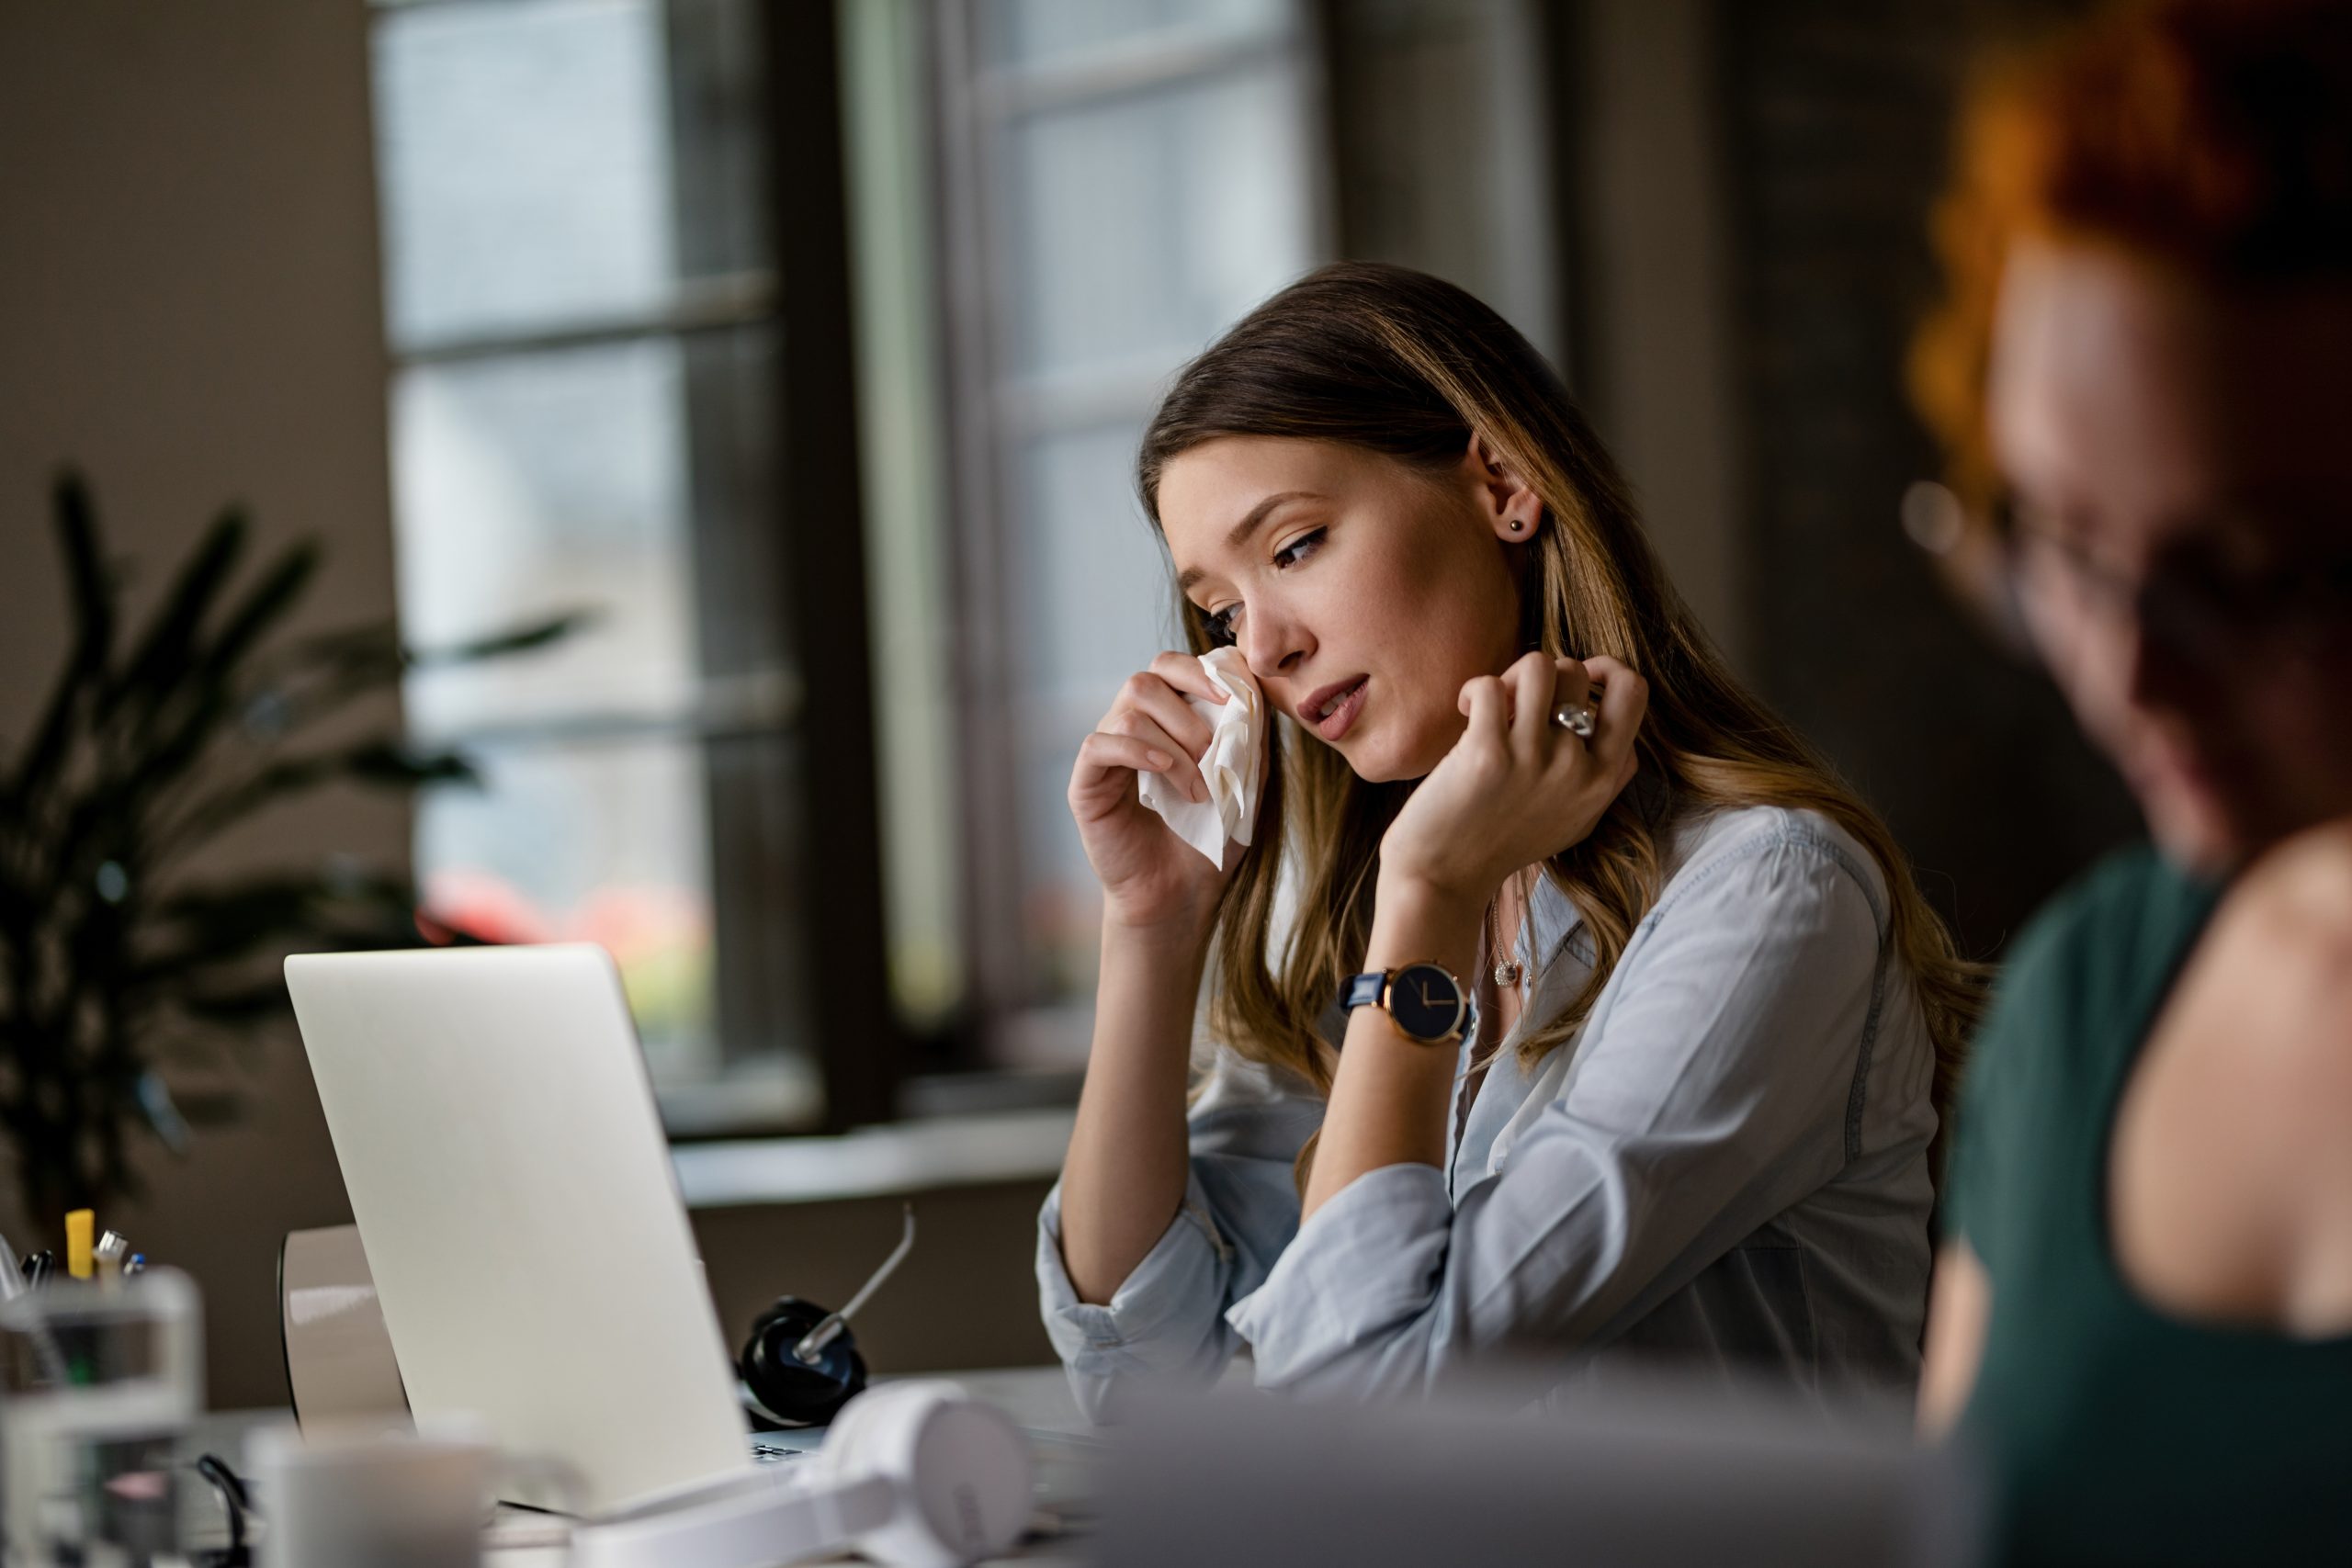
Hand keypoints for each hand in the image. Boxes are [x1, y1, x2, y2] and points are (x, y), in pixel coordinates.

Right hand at [1068, 651, 1246, 934]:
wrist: (1182, 896)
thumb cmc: (1211, 841)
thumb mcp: (1244, 782)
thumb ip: (1249, 736)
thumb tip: (1254, 687)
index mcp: (1165, 722)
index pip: (1170, 668)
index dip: (1200, 671)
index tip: (1235, 698)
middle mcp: (1130, 729)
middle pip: (1146, 678)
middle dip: (1189, 706)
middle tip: (1214, 750)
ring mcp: (1106, 754)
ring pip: (1129, 711)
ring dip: (1175, 744)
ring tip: (1197, 789)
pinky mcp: (1086, 783)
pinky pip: (1098, 744)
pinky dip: (1137, 751)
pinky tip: (1166, 774)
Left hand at [1377, 653, 1646, 907]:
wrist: (1445, 880)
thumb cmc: (1504, 844)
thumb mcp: (1577, 818)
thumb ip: (1605, 774)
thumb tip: (1608, 718)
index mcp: (1603, 779)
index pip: (1633, 692)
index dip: (1603, 670)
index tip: (1573, 682)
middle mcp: (1576, 767)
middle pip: (1575, 671)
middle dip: (1543, 676)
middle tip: (1517, 704)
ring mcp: (1533, 759)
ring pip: (1538, 666)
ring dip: (1510, 677)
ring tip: (1492, 705)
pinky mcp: (1486, 754)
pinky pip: (1489, 686)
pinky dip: (1474, 691)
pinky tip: (1465, 714)